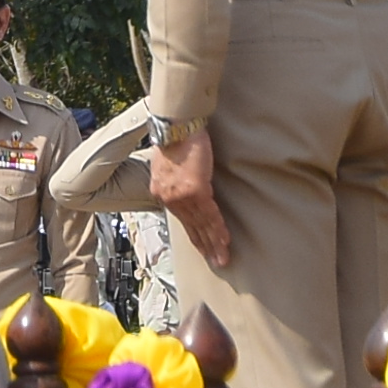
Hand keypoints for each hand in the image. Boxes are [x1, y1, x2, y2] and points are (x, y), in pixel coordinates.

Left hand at [149, 123, 230, 263]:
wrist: (177, 125)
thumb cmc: (177, 137)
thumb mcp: (170, 163)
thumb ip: (177, 180)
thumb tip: (187, 187)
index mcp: (162, 192)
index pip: (182, 219)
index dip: (195, 235)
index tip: (204, 248)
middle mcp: (170, 198)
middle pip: (191, 227)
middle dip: (205, 246)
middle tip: (217, 262)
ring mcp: (182, 196)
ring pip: (201, 224)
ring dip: (214, 243)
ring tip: (223, 258)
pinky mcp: (195, 190)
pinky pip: (210, 214)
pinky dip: (218, 228)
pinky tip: (225, 240)